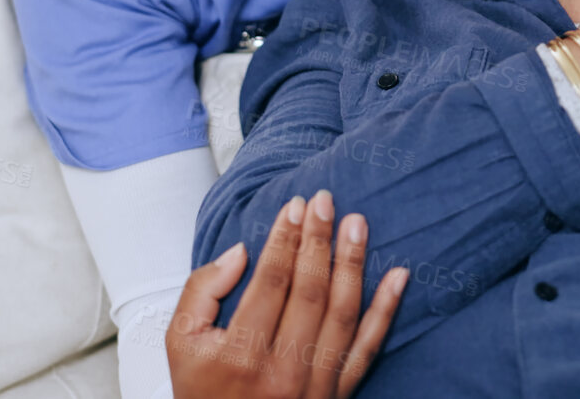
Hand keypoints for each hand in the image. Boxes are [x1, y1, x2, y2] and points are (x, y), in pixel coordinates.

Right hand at [168, 190, 408, 398]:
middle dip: (319, 240)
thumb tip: (241, 252)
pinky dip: (386, 311)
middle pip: (310, 291)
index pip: (271, 282)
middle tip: (326, 200)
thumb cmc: (203, 391)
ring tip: (357, 224)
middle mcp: (282, 370)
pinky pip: (368, 349)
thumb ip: (201, 291)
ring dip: (353, 264)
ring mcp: (314, 385)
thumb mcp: (180, 343)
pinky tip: (398, 277)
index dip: (285, 239)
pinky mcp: (337, 395)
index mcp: (240, 354)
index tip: (295, 206)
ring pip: (343, 314)